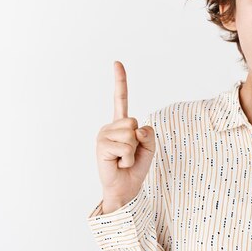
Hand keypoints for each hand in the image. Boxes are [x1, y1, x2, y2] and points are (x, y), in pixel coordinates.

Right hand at [95, 61, 155, 213]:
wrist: (126, 187)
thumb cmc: (136, 167)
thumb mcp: (149, 147)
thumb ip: (148, 134)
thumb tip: (136, 128)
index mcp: (122, 124)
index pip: (121, 99)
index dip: (120, 81)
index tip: (117, 63)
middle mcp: (110, 127)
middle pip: (134, 122)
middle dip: (138, 141)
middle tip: (130, 155)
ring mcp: (103, 135)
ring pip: (130, 134)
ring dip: (133, 152)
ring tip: (124, 160)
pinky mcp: (101, 146)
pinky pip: (126, 146)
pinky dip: (128, 158)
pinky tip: (119, 164)